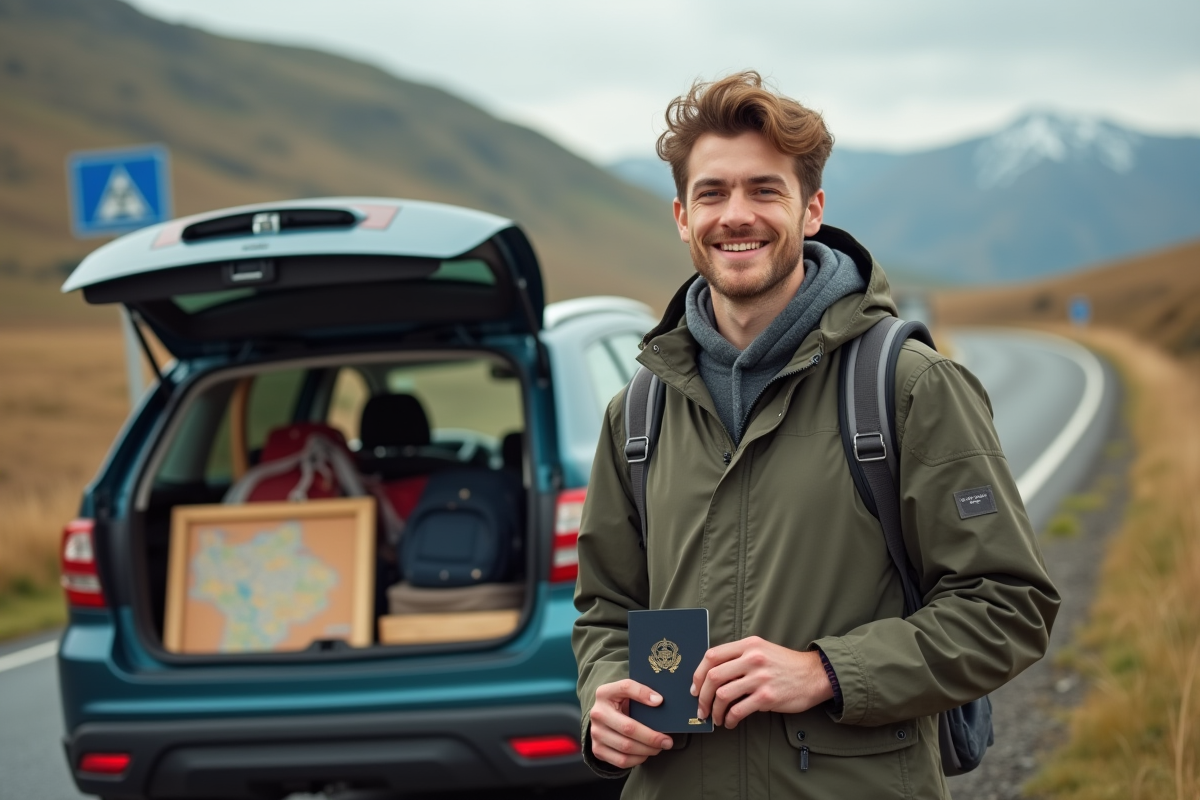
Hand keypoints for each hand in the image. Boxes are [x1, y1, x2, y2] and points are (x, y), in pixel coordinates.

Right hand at [589, 679, 673, 768]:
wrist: (602, 719)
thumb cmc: (620, 704)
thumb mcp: (626, 693)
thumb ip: (640, 693)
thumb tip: (659, 701)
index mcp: (605, 693)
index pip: (625, 687)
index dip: (643, 694)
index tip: (660, 701)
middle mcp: (598, 713)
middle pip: (628, 727)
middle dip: (652, 737)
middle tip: (667, 741)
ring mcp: (596, 733)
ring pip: (626, 747)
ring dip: (647, 750)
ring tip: (659, 747)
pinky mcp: (597, 749)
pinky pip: (622, 760)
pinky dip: (638, 759)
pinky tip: (646, 753)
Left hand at [690, 636, 833, 728]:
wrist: (815, 675)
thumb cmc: (785, 664)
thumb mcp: (762, 650)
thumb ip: (739, 658)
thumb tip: (712, 677)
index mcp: (748, 645)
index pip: (712, 656)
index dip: (698, 674)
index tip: (695, 687)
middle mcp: (752, 659)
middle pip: (713, 676)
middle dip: (702, 696)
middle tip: (701, 708)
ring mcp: (760, 678)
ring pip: (723, 695)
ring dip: (715, 710)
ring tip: (716, 718)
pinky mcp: (768, 697)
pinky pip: (739, 710)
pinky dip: (730, 719)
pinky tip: (730, 722)